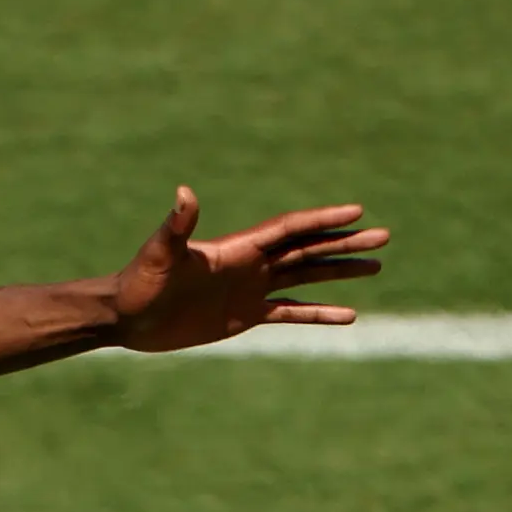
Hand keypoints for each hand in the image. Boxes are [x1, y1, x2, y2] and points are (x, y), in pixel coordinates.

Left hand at [110, 188, 388, 351]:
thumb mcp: (159, 255)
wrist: (127, 317)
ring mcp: (251, 289)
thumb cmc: (140, 282)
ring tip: (376, 267)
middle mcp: (251, 264)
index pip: (290, 229)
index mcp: (238, 248)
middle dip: (345, 243)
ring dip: (340, 272)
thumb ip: (177, 227)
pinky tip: (348, 315)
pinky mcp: (245, 315)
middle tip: (384, 236)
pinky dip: (319, 313)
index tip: (356, 213)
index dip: (322, 221)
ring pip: (306, 276)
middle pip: (308, 249)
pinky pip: (291, 312)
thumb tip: (184, 193)